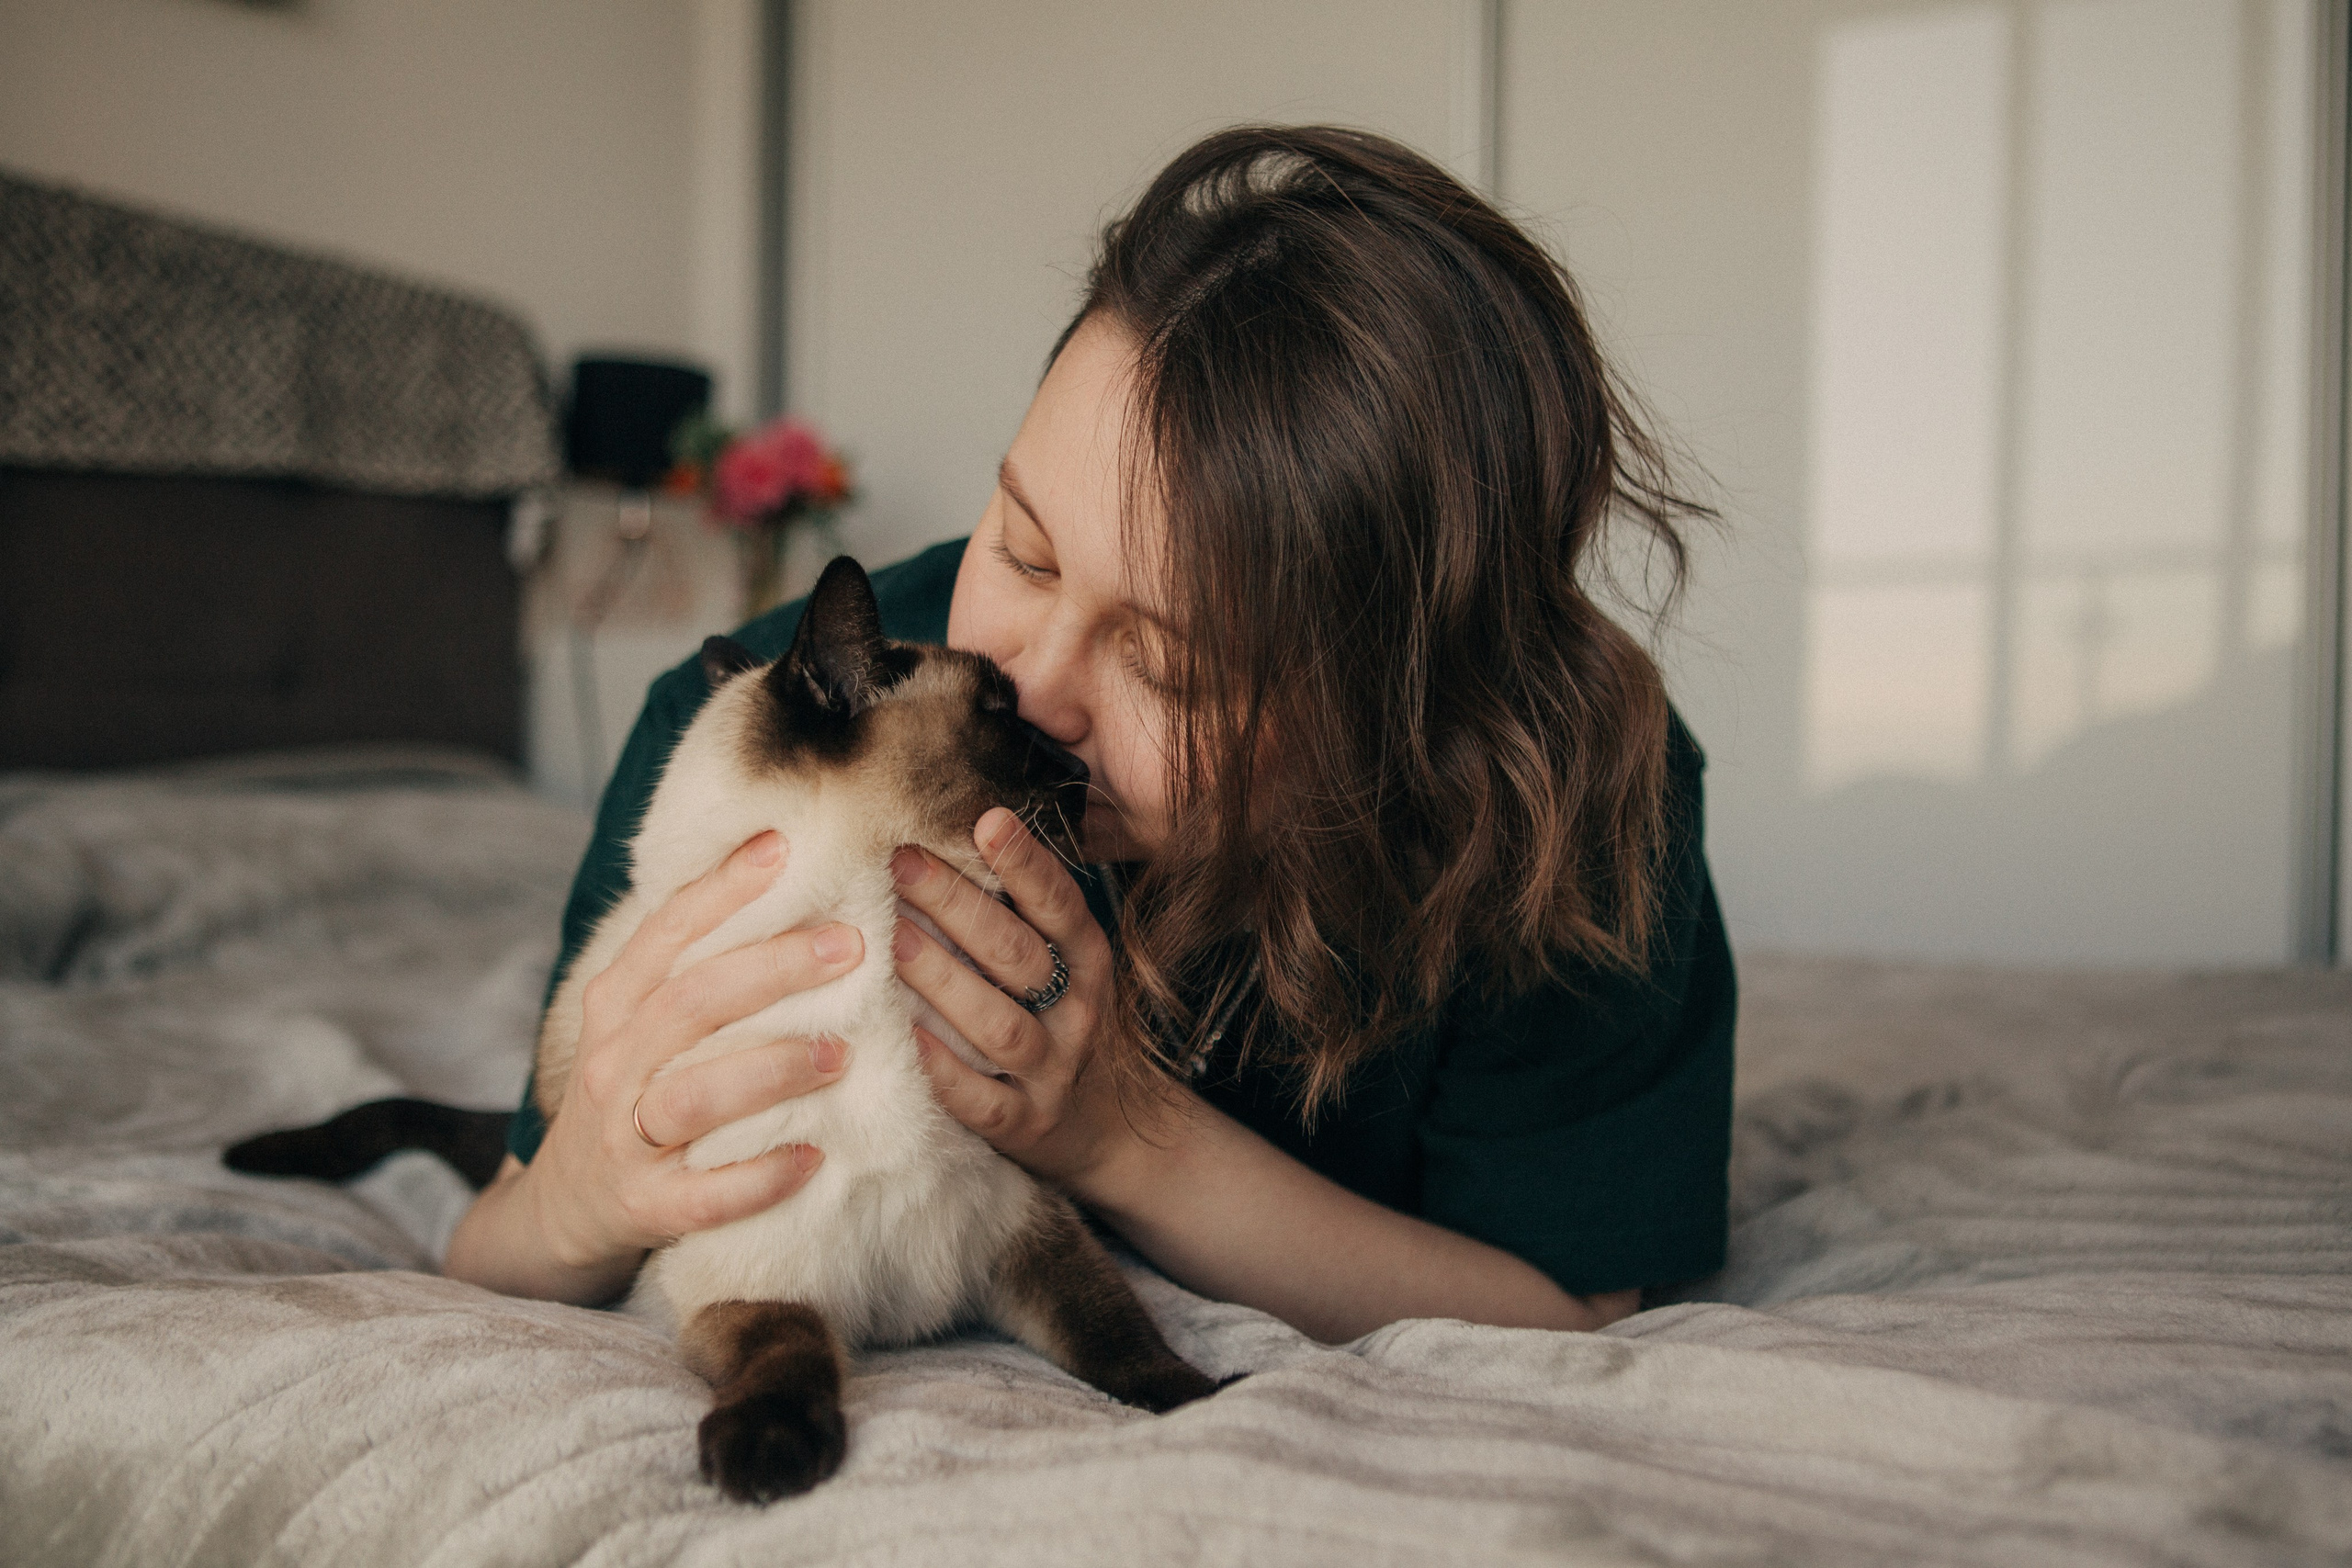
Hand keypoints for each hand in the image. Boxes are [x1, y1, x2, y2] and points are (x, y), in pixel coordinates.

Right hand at [527, 829, 864, 1275]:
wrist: (566, 1209)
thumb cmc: (633, 1092)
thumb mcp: (642, 1023)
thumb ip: (694, 965)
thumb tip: (777, 869)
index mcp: (615, 1008)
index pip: (664, 935)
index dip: (720, 890)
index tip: (784, 848)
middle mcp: (613, 1066)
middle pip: (688, 1005)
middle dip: (771, 969)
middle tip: (850, 945)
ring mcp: (626, 1140)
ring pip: (694, 1097)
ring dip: (772, 1070)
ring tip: (842, 1053)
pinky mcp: (646, 1209)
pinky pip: (705, 1196)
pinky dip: (760, 1177)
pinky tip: (815, 1157)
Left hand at [891, 808, 1124, 1185]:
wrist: (1104, 1129)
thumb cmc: (1059, 1024)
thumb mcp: (1062, 966)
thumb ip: (1018, 914)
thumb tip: (954, 831)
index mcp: (1088, 961)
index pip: (1059, 903)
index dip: (1025, 862)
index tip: (985, 818)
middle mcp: (1079, 1012)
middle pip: (1018, 954)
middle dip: (958, 905)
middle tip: (901, 862)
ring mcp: (1053, 1071)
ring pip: (1000, 1026)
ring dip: (944, 981)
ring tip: (890, 939)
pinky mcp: (1025, 1124)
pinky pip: (981, 1100)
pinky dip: (941, 1070)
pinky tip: (903, 1037)